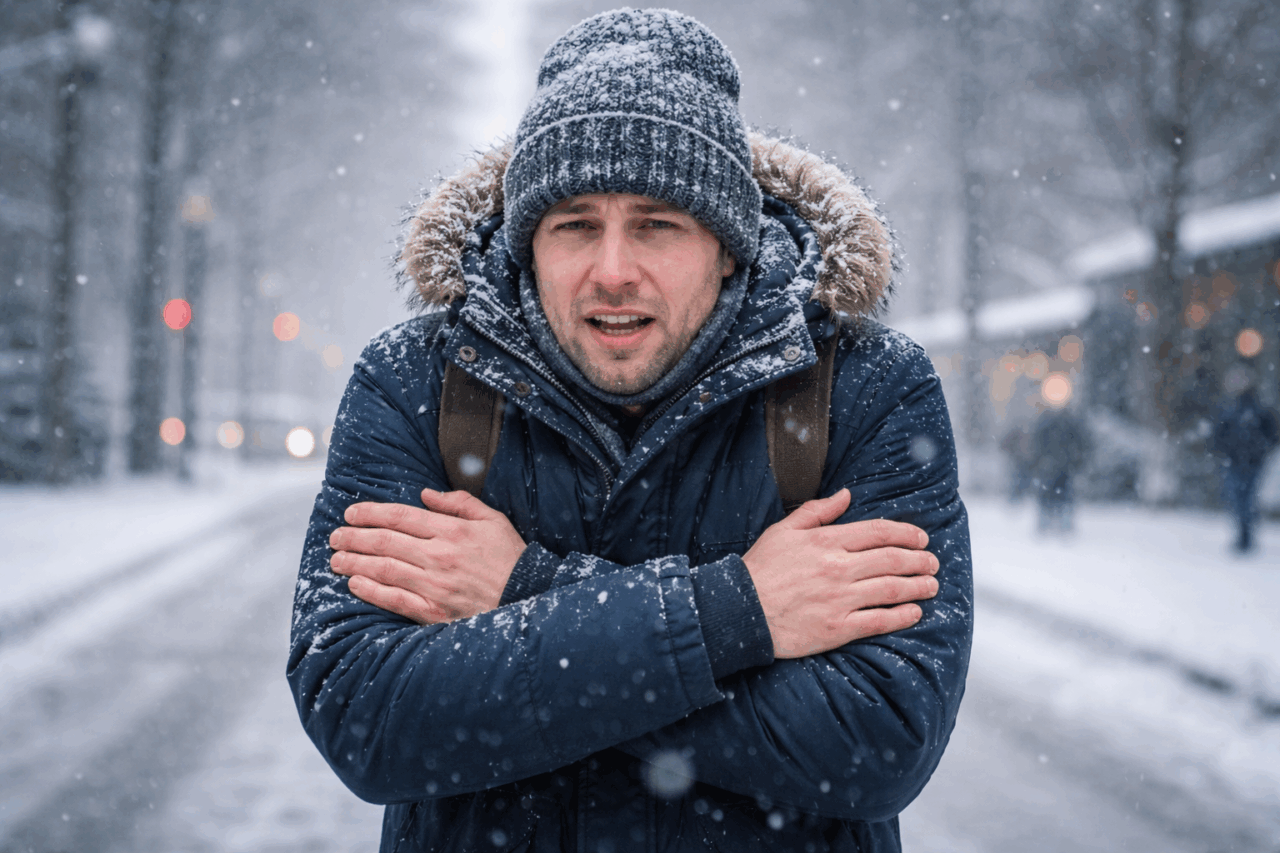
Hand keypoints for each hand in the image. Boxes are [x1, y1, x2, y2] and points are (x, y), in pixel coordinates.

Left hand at [328, 489, 525, 623]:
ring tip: (336, 559)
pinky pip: (395, 599)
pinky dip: (372, 591)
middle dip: (354, 537)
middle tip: (335, 536)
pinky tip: (355, 584)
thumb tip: (425, 494)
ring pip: (384, 569)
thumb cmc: (510, 557)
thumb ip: (459, 503)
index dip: (370, 513)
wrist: (528, 597)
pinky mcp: (434, 611)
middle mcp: (439, 556)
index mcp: (452, 531)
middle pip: (385, 542)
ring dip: (355, 562)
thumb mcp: (493, 520)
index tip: (351, 513)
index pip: (400, 517)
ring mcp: (435, 585)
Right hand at [742, 488, 938, 657]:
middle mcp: (838, 568)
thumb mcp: (784, 530)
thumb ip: (818, 511)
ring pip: (892, 590)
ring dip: (918, 586)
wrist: (740, 610)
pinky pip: (879, 621)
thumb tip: (847, 495)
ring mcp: (840, 599)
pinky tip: (915, 612)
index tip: (922, 539)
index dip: (907, 534)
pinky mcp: (837, 628)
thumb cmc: (760, 569)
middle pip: (892, 560)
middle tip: (933, 563)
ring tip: (932, 585)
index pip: (879, 532)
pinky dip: (902, 616)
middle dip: (919, 560)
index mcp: (827, 541)